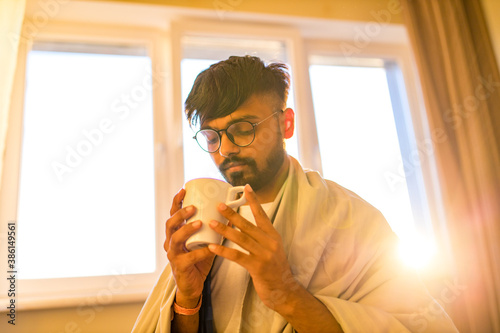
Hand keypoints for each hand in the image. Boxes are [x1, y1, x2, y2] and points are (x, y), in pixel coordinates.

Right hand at [164, 189, 215, 305]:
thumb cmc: (198, 260)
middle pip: (170, 224)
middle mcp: (171, 242)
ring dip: (186, 229)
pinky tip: (210, 248)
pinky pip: (189, 258)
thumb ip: (212, 228)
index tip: (183, 189)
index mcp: (175, 233)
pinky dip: (200, 252)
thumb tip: (230, 211)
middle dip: (180, 214)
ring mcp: (173, 255)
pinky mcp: (180, 267)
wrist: (192, 286)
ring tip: (198, 223)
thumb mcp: (204, 240)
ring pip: (175, 239)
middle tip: (193, 207)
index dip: (176, 202)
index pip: (173, 214)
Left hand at [207, 185, 298, 310]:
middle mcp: (270, 242)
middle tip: (219, 205)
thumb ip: (261, 236)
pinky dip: (223, 251)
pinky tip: (212, 247)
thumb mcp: (272, 248)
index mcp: (273, 235)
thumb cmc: (274, 269)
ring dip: (224, 230)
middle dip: (232, 214)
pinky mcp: (257, 267)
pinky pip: (237, 256)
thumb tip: (244, 223)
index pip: (261, 214)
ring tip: (211, 223)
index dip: (253, 200)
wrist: (284, 290)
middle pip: (247, 224)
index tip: (246, 187)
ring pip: (241, 238)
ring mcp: (264, 254)